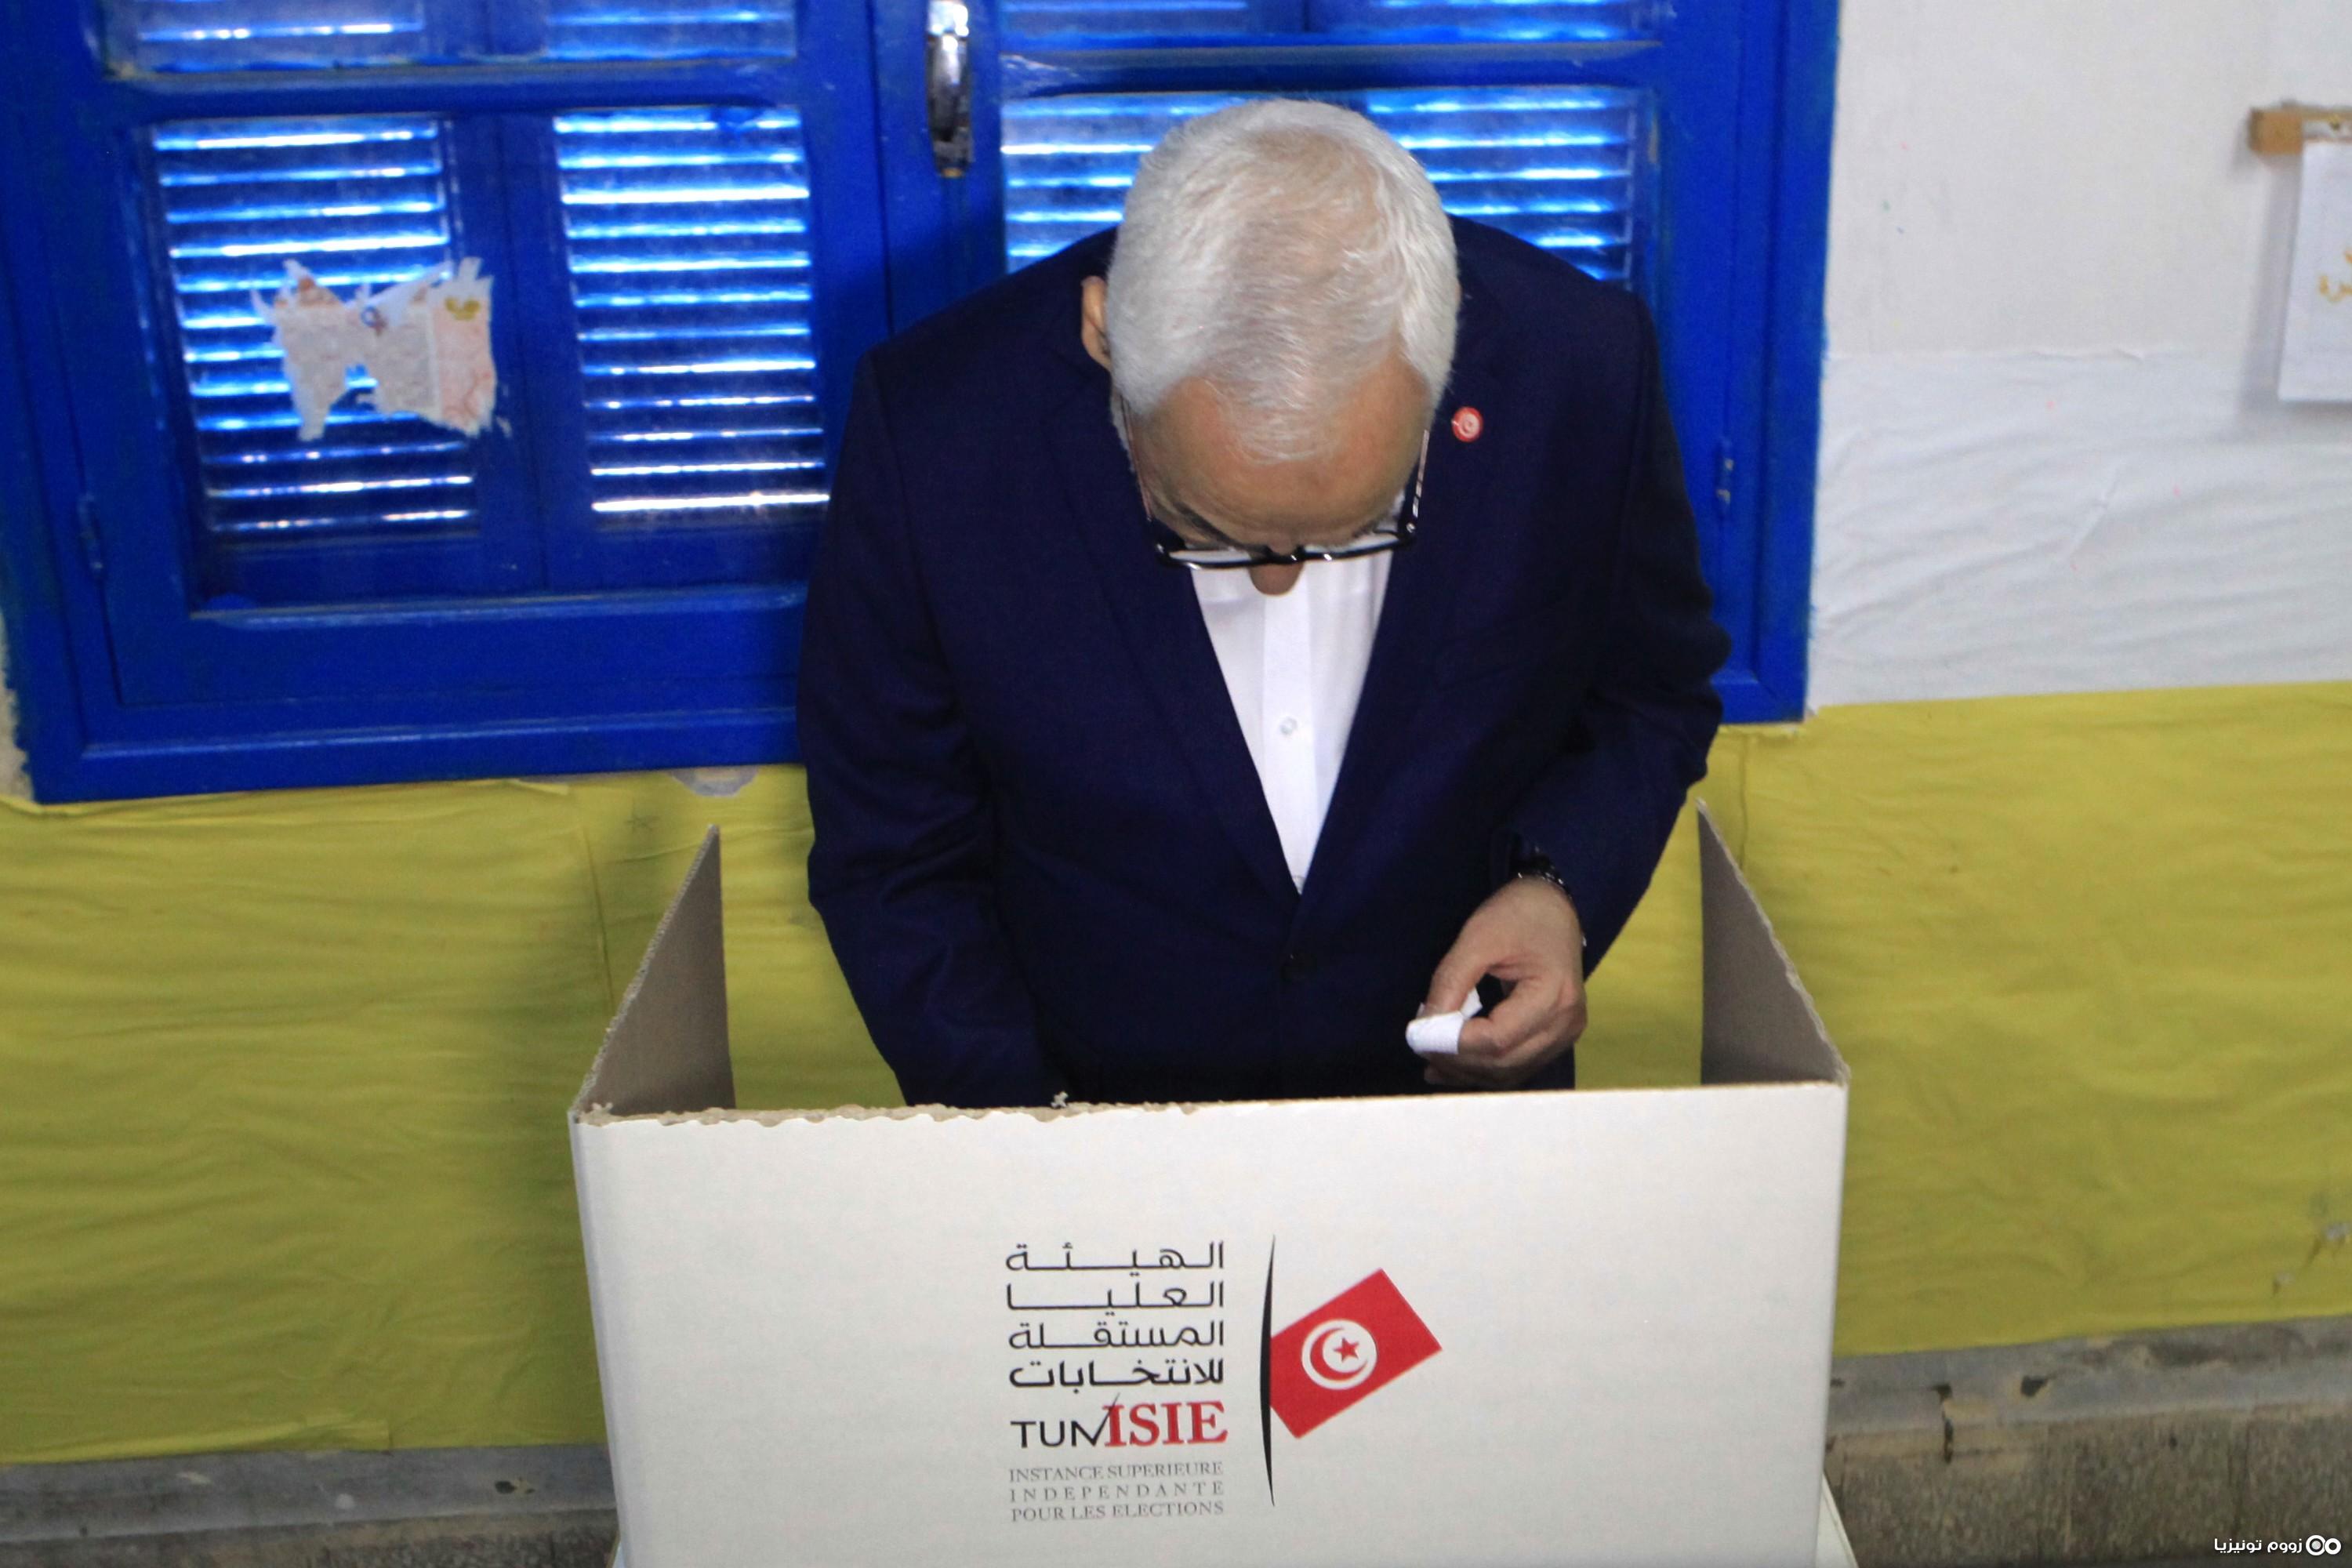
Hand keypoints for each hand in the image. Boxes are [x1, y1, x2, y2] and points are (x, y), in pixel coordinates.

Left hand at [1420, 877, 1586, 1089]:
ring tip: (1431, 1060)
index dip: (1455, 1044)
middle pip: (1505, 1062)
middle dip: (1458, 1062)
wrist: (1553, 905)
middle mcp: (1566, 1022)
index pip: (1498, 1038)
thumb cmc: (1519, 914)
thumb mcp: (1477, 939)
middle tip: (1420, 1048)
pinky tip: (1454, 1064)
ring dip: (1469, 1072)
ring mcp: (1565, 1033)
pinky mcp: (1556, 1036)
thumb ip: (1450, 983)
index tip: (1419, 1035)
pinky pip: (1518, 1064)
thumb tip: (1424, 1028)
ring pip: (1511, 1072)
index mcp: (1553, 995)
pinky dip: (1485, 1068)